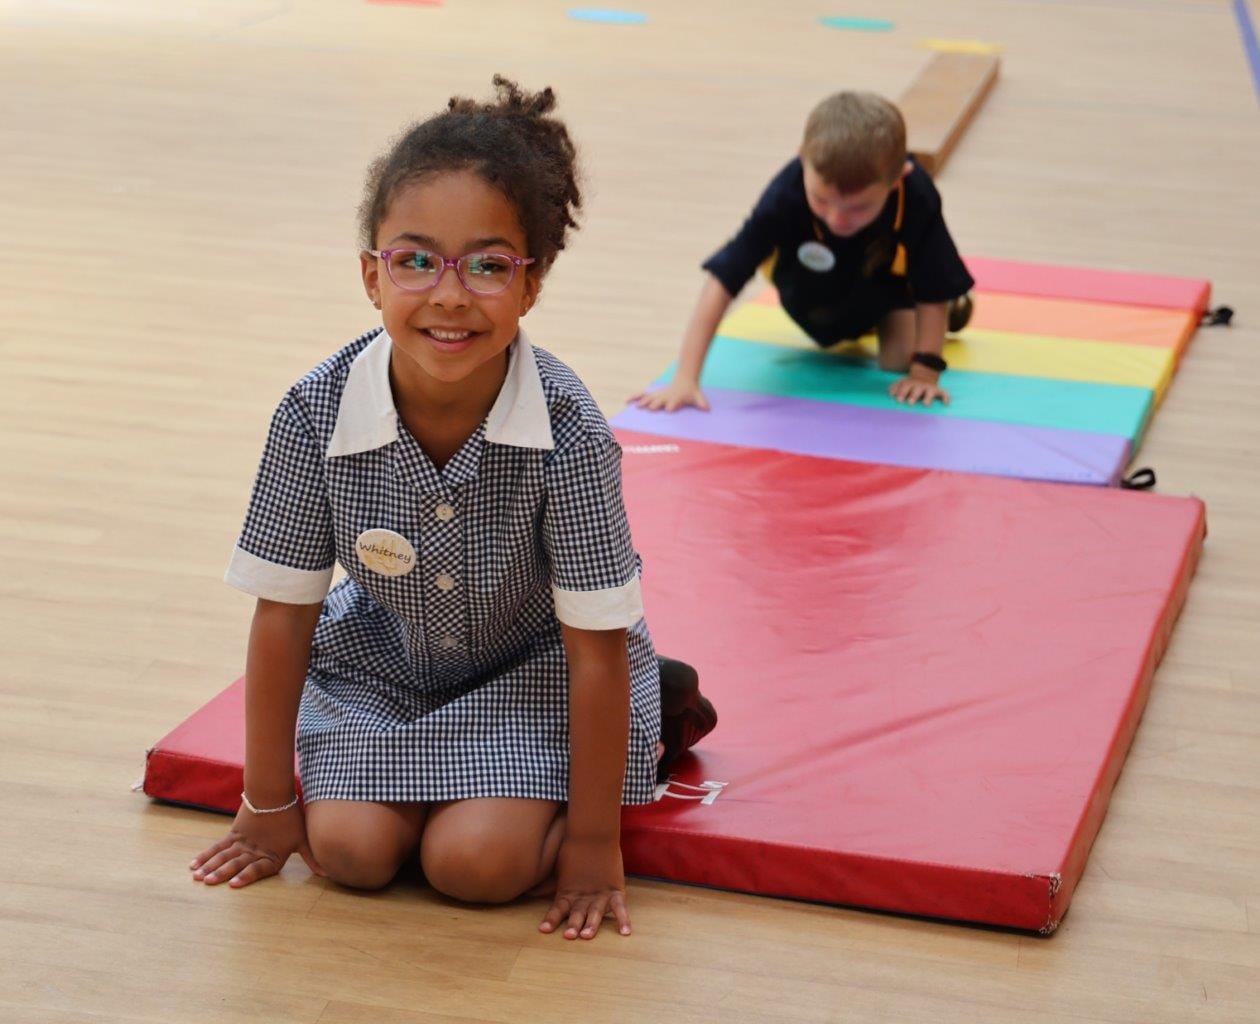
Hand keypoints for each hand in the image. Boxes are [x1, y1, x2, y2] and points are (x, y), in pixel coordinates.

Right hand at [189, 801, 322, 888]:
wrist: (273, 793)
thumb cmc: (290, 817)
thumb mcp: (302, 838)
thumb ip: (312, 857)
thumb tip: (329, 872)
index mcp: (271, 854)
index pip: (258, 868)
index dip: (246, 876)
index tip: (234, 884)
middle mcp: (254, 850)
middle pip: (236, 862)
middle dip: (221, 873)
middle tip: (208, 882)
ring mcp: (242, 842)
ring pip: (223, 855)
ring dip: (209, 866)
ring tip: (197, 877)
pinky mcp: (233, 835)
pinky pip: (217, 847)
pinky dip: (205, 856)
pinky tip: (194, 864)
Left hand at [538, 837, 630, 939]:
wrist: (593, 831)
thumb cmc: (572, 847)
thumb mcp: (557, 867)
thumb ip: (546, 884)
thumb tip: (527, 891)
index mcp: (568, 891)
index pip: (558, 909)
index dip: (551, 920)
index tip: (543, 930)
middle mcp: (583, 895)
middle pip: (577, 913)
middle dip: (573, 925)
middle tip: (568, 935)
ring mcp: (600, 893)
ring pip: (595, 912)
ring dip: (591, 925)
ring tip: (586, 936)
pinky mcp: (615, 889)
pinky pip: (620, 907)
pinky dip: (623, 920)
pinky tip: (625, 933)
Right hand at [631, 377, 709, 412]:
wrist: (684, 379)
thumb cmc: (691, 391)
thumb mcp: (698, 396)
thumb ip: (701, 402)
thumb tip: (707, 408)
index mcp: (675, 399)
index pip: (673, 403)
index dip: (672, 405)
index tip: (669, 409)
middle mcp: (665, 397)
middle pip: (659, 401)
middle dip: (654, 404)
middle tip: (648, 408)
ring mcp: (658, 395)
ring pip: (648, 398)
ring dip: (642, 401)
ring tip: (635, 406)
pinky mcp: (654, 394)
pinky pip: (642, 395)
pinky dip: (634, 397)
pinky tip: (626, 401)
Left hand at [890, 365, 949, 405]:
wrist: (924, 375)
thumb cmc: (910, 384)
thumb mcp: (902, 383)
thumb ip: (895, 387)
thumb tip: (890, 393)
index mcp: (910, 383)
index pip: (905, 386)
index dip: (902, 392)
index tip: (898, 399)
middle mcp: (920, 385)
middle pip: (917, 389)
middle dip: (914, 395)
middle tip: (910, 402)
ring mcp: (930, 388)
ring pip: (930, 392)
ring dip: (928, 397)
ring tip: (926, 404)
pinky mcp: (938, 391)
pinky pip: (944, 394)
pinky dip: (946, 397)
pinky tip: (946, 403)